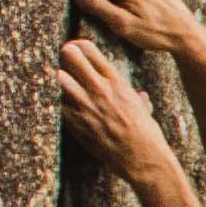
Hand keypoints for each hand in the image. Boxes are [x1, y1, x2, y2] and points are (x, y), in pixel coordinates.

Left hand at [53, 39, 177, 184]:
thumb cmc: (149, 137)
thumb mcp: (145, 111)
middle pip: (70, 55)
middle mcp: (100, 89)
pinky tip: (59, 104)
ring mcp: (86, 106)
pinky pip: (58, 105)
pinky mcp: (77, 124)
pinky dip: (57, 103)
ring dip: (58, 78)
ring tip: (59, 82)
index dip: (78, 46)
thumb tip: (140, 96)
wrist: (144, 160)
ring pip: (59, 78)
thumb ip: (139, 100)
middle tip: (62, 61)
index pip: (89, 49)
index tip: (75, 49)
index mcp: (117, 82)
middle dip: (64, 55)